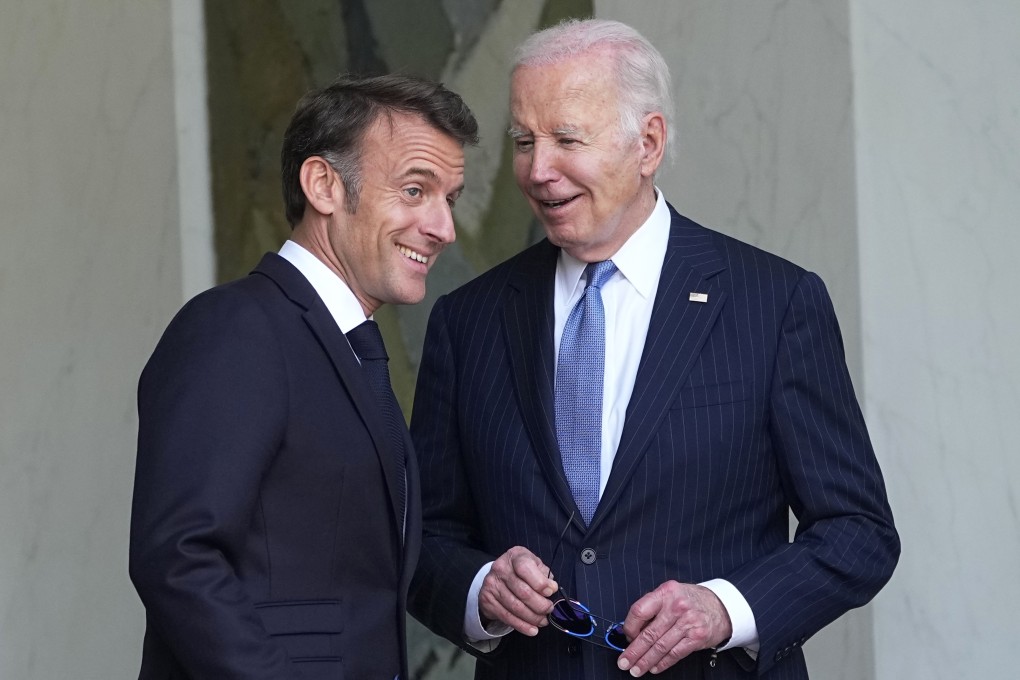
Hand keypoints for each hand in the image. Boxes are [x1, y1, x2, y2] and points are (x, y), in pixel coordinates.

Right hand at [478, 546, 557, 636]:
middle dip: (540, 605)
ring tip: (543, 621)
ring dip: (533, 618)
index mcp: (515, 556)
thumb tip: (551, 588)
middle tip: (549, 610)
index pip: (526, 568)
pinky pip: (507, 617)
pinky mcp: (487, 600)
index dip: (540, 583)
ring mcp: (492, 585)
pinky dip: (522, 626)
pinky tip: (532, 629)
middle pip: (523, 591)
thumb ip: (543, 575)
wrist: (497, 577)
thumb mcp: (533, 565)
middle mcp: (500, 568)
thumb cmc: (521, 571)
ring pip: (516, 607)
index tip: (551, 592)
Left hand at [616, 581, 731, 675]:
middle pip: (649, 633)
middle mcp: (676, 606)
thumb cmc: (689, 600)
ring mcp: (688, 622)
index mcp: (665, 592)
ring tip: (636, 669)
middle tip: (624, 662)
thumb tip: (631, 630)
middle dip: (634, 651)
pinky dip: (663, 663)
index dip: (629, 627)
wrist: (720, 606)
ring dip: (646, 661)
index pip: (639, 611)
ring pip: (661, 646)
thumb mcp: (670, 595)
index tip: (626, 638)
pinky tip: (654, 667)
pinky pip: (675, 654)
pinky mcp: (697, 637)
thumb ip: (652, 609)